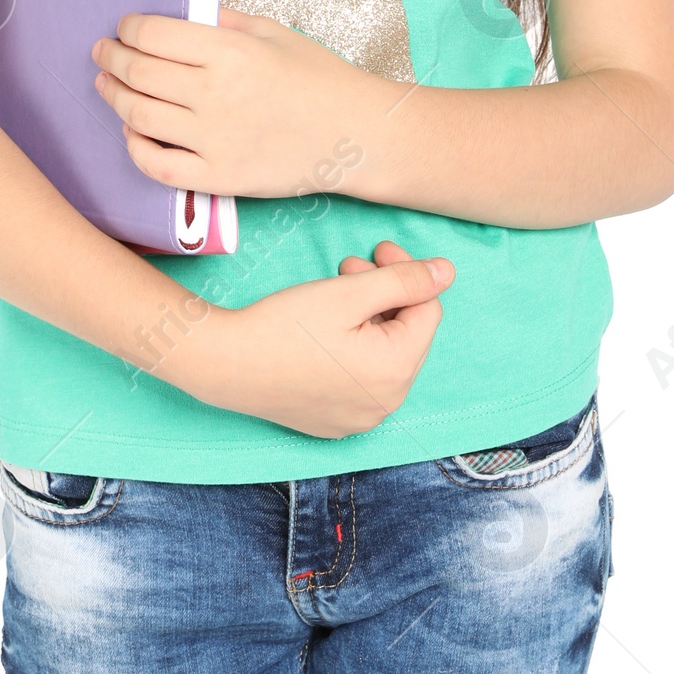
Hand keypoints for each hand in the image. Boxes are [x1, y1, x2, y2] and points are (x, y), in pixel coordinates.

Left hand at [92, 7, 374, 199]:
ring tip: (106, 85)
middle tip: (103, 52)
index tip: (124, 27)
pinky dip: (135, 147)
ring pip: (139, 116)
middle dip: (111, 57)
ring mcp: (214, 140)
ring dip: (114, 97)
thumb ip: (223, 20)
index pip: (154, 34)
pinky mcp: (218, 178)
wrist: (355, 134)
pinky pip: (158, 166)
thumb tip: (181, 11)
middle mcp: (215, 95)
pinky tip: (131, 131)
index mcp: (230, 52)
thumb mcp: (272, 33)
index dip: (129, 28)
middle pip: (138, 73)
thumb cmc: (317, 77)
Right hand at [168, 243, 453, 438]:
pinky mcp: (334, 423)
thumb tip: (448, 272)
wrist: (225, 364)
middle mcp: (386, 404)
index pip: (426, 310)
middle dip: (385, 296)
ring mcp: (360, 420)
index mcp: (397, 370)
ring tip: (335, 297)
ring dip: (369, 321)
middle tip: (350, 268)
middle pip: (406, 336)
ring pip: (384, 358)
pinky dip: (353, 352)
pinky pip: (361, 382)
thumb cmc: (285, 324)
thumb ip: (404, 280)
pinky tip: (324, 333)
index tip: (375, 250)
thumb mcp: (349, 292)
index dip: (406, 273)